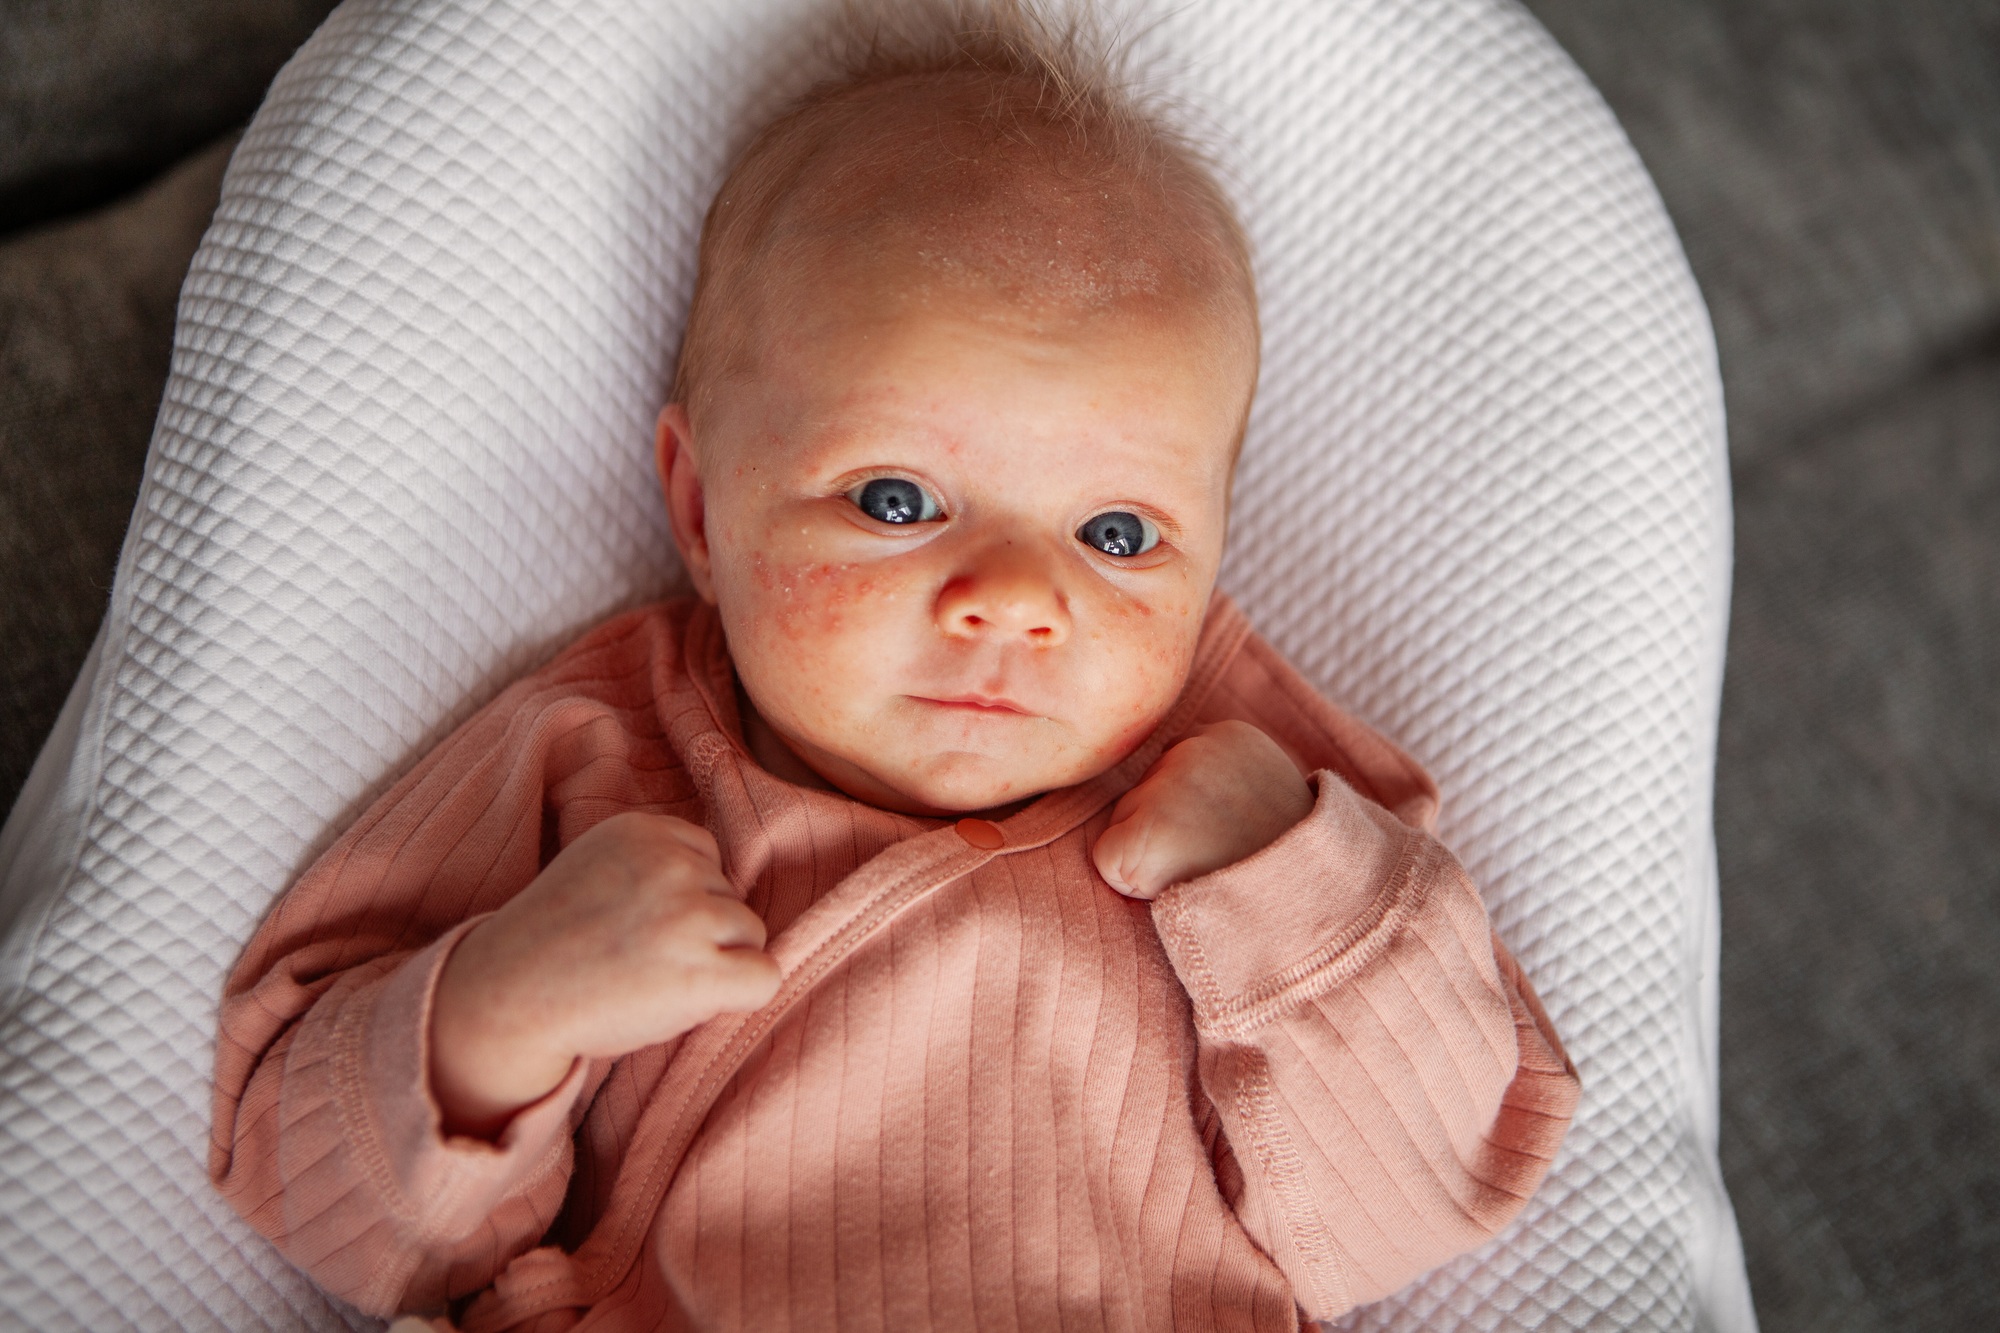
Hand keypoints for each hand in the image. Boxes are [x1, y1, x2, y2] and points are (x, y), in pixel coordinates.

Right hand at [429, 812, 779, 1136]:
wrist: (507, 1000)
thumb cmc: (555, 944)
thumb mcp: (600, 868)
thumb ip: (658, 863)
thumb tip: (733, 886)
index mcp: (642, 830)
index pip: (708, 858)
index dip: (683, 899)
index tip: (639, 925)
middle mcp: (671, 864)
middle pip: (732, 896)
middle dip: (700, 932)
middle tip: (639, 961)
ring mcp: (689, 915)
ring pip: (751, 934)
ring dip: (716, 963)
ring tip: (654, 980)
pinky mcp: (703, 971)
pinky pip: (765, 977)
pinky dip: (742, 995)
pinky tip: (693, 1002)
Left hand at [1092, 720, 1313, 900]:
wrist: (1310, 909)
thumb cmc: (1289, 865)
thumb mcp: (1274, 798)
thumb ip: (1229, 781)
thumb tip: (1187, 795)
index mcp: (1234, 737)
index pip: (1177, 763)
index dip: (1192, 810)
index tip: (1225, 836)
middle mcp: (1197, 750)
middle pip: (1147, 787)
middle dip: (1168, 825)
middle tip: (1218, 859)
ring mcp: (1169, 790)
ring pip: (1125, 819)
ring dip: (1151, 852)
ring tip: (1206, 874)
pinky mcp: (1145, 834)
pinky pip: (1107, 857)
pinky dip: (1128, 881)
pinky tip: (1175, 888)